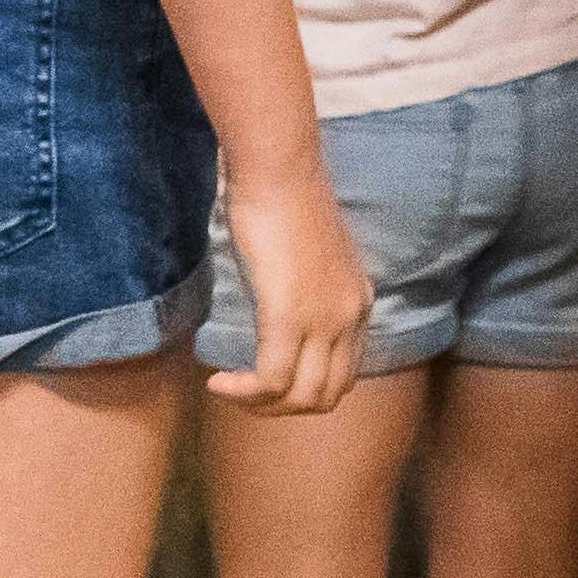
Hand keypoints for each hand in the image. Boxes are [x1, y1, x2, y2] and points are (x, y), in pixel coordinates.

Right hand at [218, 157, 367, 417]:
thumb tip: (281, 300)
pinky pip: (271, 381)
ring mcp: (324, 319)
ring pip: (302, 398)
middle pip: (327, 395)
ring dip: (262, 408)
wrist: (279, 168)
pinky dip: (243, 393)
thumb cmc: (282, 196)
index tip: (265, 378)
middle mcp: (351, 316)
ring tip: (228, 391)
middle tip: (244, 395)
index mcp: (359, 301)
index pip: (345, 373)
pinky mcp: (289, 316)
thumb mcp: (306, 251)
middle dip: (283, 409)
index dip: (303, 388)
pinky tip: (218, 382)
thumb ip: (305, 284)